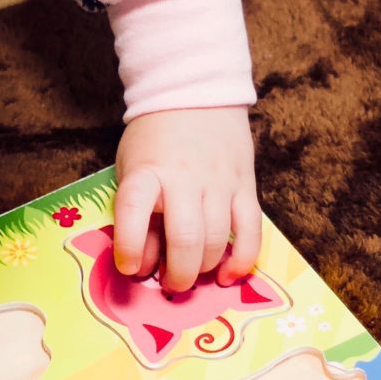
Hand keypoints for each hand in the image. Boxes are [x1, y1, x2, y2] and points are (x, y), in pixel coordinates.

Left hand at [113, 106, 260, 291]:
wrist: (195, 94)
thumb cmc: (155, 140)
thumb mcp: (132, 169)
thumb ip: (137, 215)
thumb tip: (146, 265)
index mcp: (147, 172)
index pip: (133, 210)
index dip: (129, 246)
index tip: (130, 268)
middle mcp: (184, 178)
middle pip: (185, 237)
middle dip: (177, 273)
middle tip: (169, 285)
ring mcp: (219, 182)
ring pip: (217, 239)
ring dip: (204, 269)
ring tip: (193, 277)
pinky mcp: (245, 186)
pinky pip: (250, 230)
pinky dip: (242, 259)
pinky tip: (229, 275)